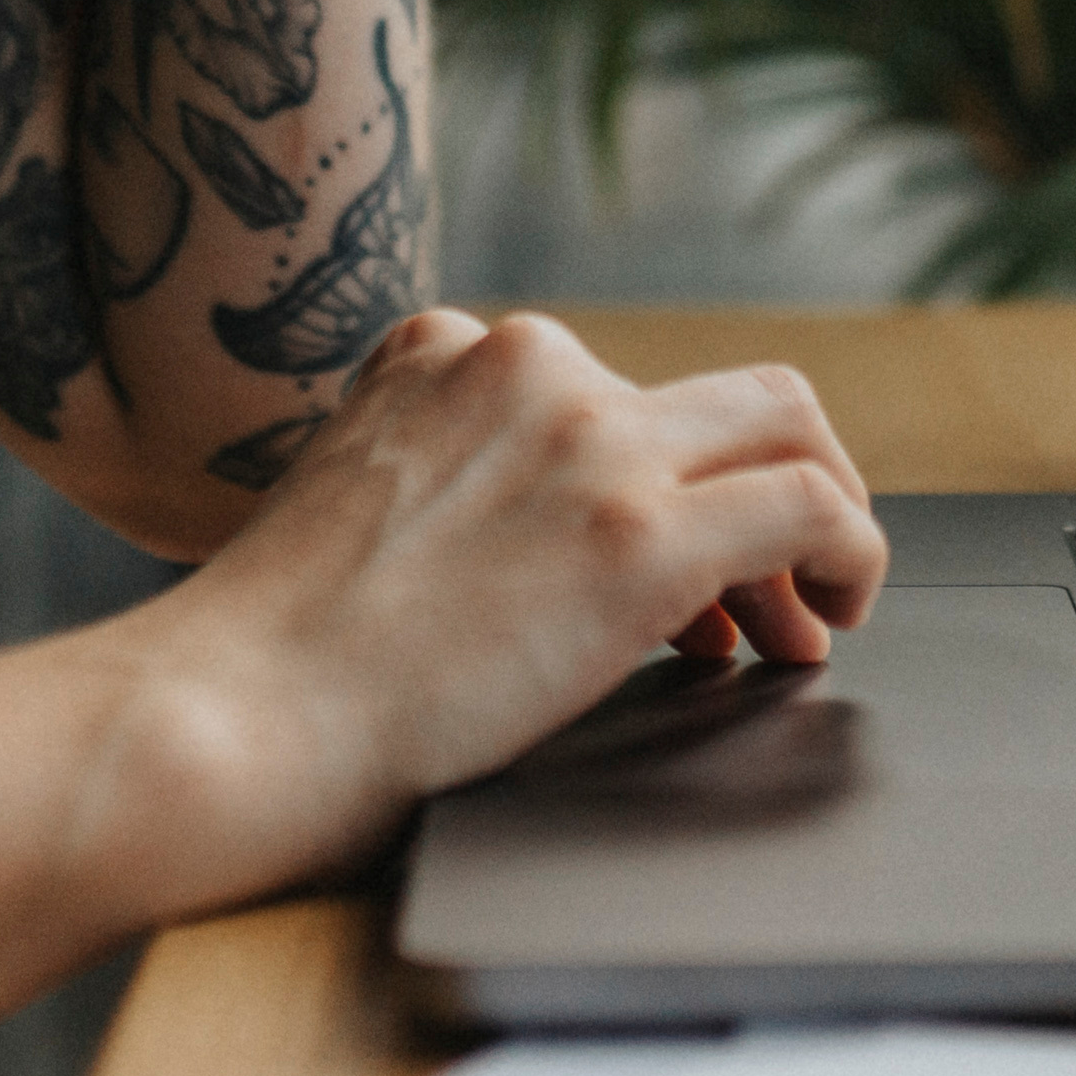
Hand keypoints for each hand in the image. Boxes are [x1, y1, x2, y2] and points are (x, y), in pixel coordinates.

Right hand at [112, 312, 886, 875]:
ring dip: (820, 524)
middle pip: (725, 391)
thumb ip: (450, 489)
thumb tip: (547, 555)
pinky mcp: (638, 536)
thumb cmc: (264, 668)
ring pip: (789, 430)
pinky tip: (833, 619)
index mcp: (444, 353)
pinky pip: (810, 509)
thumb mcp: (353, 508)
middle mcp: (527, 367)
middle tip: (782, 580)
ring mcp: (589, 442)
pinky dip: (851, 557)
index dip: (667, 479)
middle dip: (769, 483)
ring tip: (812, 617)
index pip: (615, 387)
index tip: (681, 569)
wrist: (224, 722)